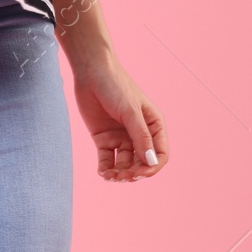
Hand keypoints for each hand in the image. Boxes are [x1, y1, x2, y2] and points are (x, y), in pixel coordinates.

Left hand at [71, 55, 168, 182]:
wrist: (91, 74)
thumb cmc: (116, 87)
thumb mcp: (130, 112)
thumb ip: (140, 136)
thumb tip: (150, 161)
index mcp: (154, 125)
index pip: (160, 154)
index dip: (152, 167)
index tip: (140, 173)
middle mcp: (139, 134)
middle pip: (141, 162)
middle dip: (134, 173)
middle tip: (122, 177)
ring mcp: (121, 137)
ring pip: (124, 164)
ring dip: (119, 174)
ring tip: (110, 176)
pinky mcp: (104, 139)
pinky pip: (107, 160)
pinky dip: (106, 169)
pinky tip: (103, 173)